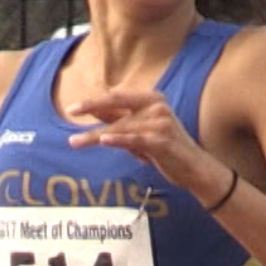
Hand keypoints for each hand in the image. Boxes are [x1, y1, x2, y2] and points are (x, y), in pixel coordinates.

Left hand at [65, 89, 219, 194]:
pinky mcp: (163, 142)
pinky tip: (104, 140)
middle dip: (92, 106)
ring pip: (121, 126)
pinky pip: (136, 139)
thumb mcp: (139, 130)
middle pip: (117, 104)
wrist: (195, 169)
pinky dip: (119, 139)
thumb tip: (92, 109)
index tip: (74, 108)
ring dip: (96, 135)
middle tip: (71, 111)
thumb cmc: (165, 149)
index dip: (95, 101)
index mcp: (151, 99)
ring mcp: (161, 123)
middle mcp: (157, 106)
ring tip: (75, 141)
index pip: (117, 96)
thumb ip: (119, 119)